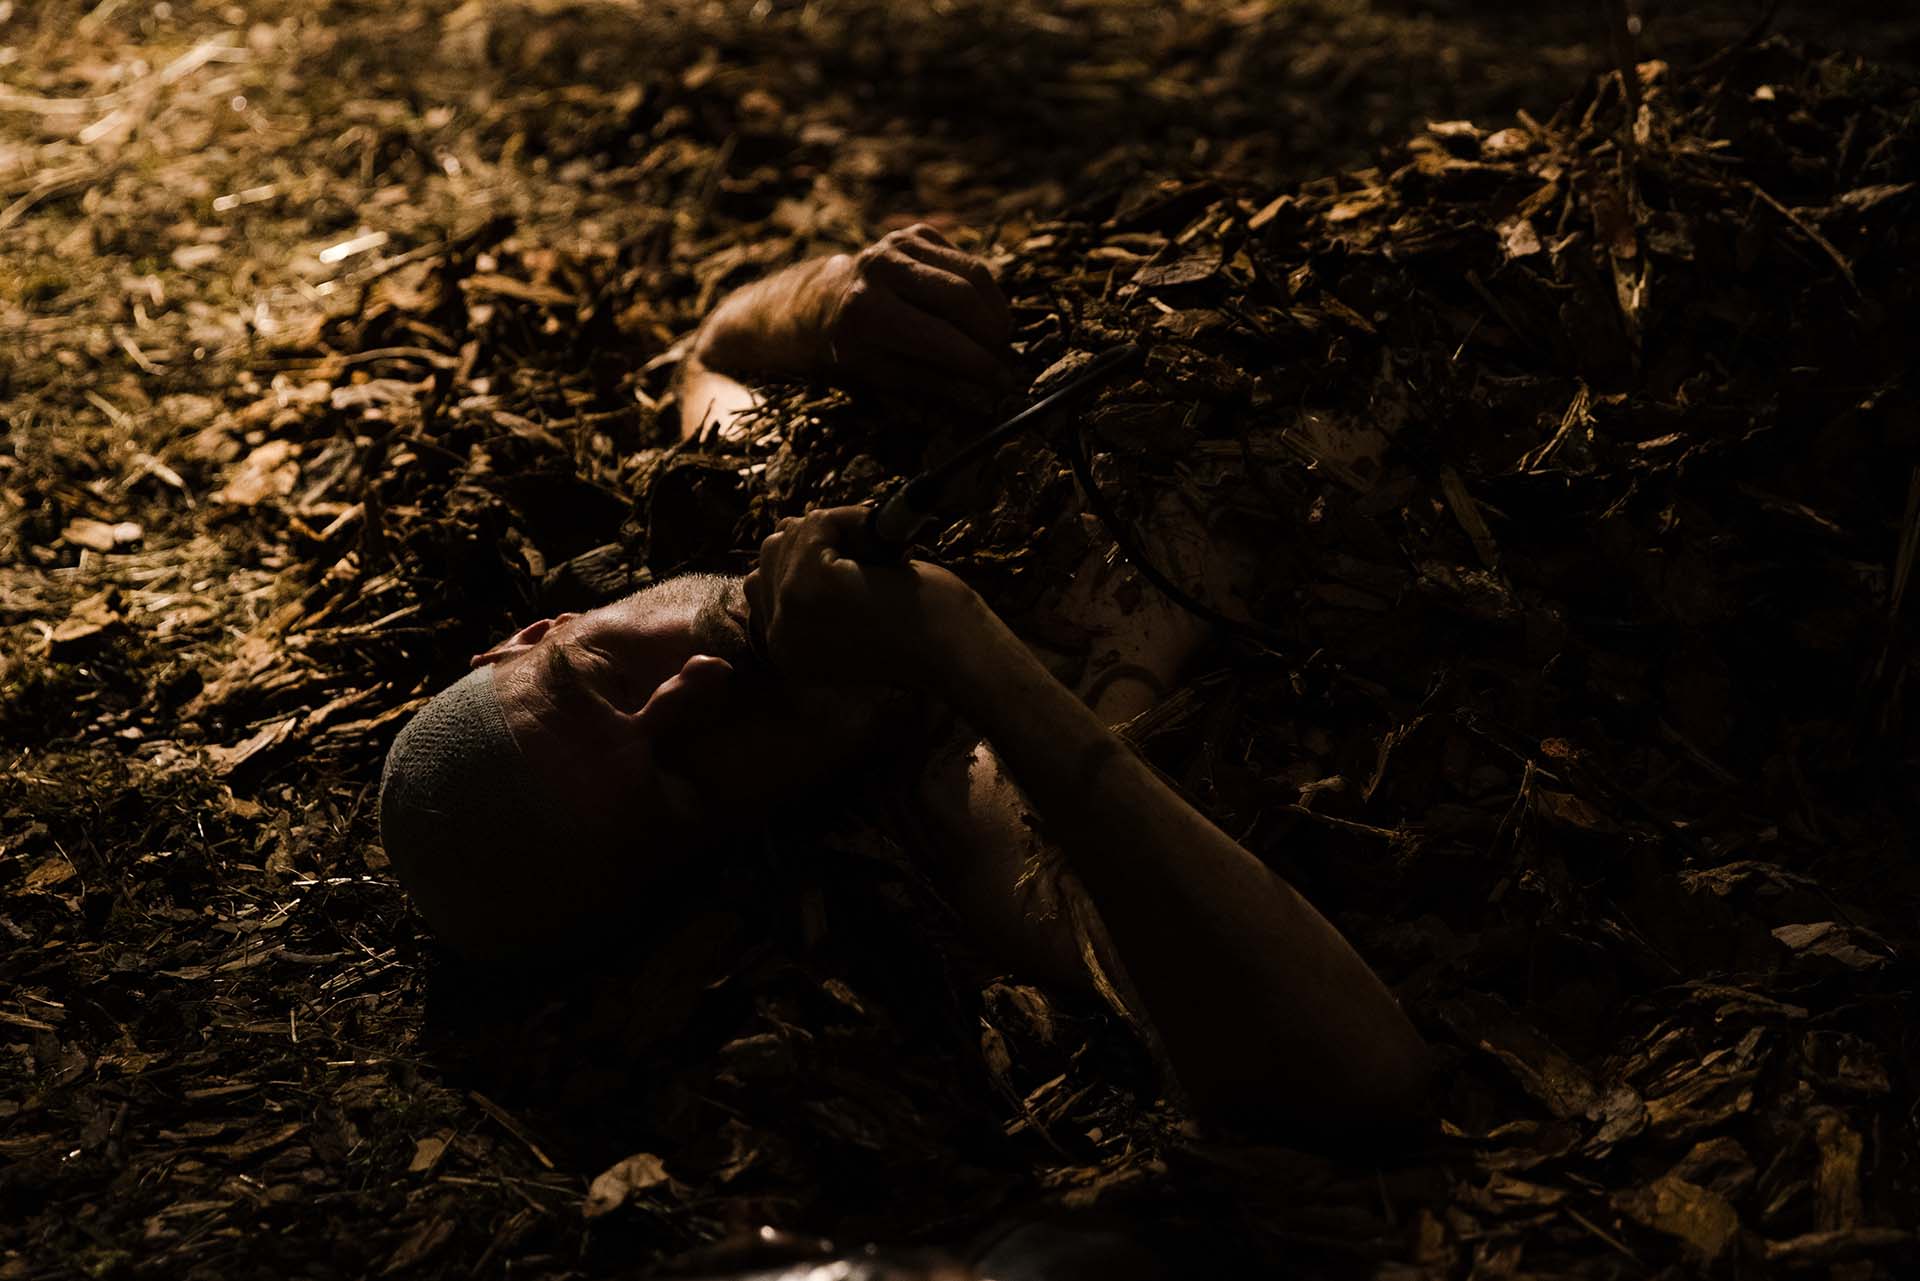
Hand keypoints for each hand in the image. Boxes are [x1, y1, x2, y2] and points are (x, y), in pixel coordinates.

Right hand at [742, 506, 975, 688]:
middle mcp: (778, 639)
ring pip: (787, 536)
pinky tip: (881, 542)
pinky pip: (815, 524)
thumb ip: (813, 588)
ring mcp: (789, 611)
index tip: (839, 558)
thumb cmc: (921, 631)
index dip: (798, 560)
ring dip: (833, 530)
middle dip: (812, 542)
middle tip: (860, 551)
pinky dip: (849, 519)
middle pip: (767, 555)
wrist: (955, 652)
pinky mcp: (810, 583)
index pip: (759, 586)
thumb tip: (787, 533)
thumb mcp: (852, 616)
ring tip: (873, 551)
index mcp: (787, 654)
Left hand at [810, 224, 1014, 404]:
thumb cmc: (855, 348)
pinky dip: (983, 293)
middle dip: (992, 333)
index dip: (977, 362)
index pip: (938, 337)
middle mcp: (881, 268)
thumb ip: (932, 384)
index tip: (1004, 383)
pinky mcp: (917, 233)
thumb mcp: (881, 376)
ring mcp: (900, 243)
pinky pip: (968, 262)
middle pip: (962, 297)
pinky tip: (980, 316)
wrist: (825, 302)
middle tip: (1004, 359)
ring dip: (996, 312)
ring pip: (974, 273)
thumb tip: (984, 397)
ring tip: (998, 339)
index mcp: (865, 311)